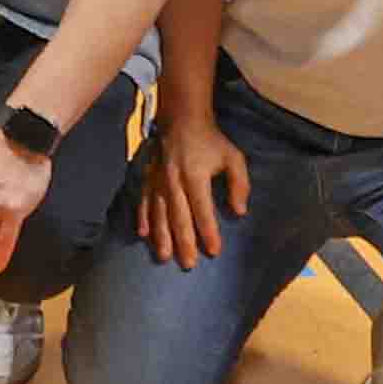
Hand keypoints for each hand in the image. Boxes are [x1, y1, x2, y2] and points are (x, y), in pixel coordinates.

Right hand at [135, 110, 244, 266]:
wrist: (181, 119)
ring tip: (164, 256)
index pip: (202, 209)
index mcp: (195, 176)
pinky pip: (144, 200)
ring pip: (158, 212)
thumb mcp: (233, 158)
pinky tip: (143, 233)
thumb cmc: (211, 142)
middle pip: (179, 216)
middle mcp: (173, 180)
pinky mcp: (148, 177)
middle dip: (184, 241)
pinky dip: (143, 217)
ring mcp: (157, 180)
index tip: (214, 251)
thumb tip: (239, 212)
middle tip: (188, 264)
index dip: (208, 231)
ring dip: (161, 235)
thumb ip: (240, 184)